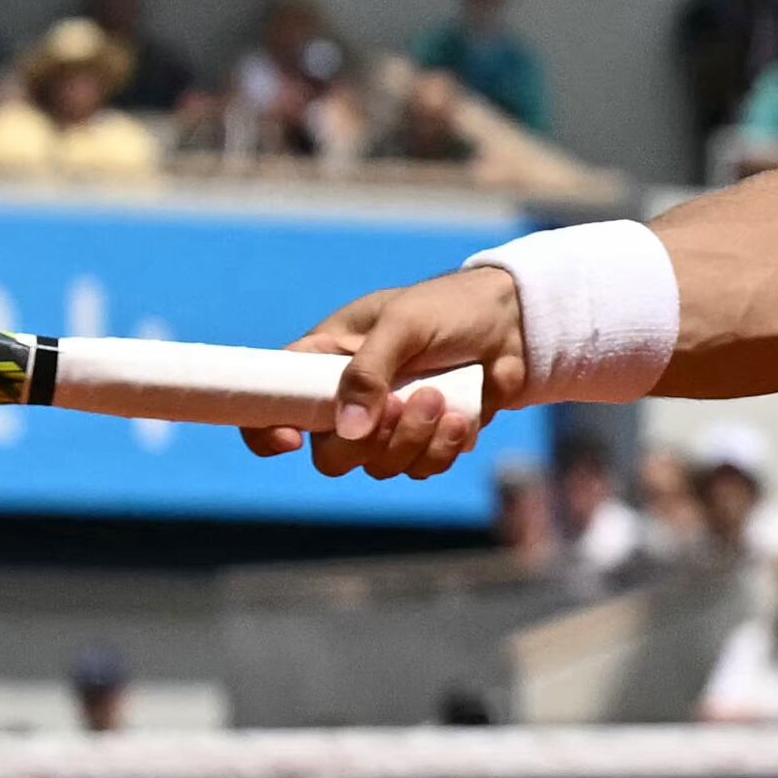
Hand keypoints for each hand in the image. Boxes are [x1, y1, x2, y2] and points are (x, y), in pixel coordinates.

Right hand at [241, 263, 531, 478]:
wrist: (511, 322)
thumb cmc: (446, 308)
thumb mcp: (402, 323)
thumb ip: (369, 371)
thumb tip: (347, 431)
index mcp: (322, 363)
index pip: (269, 405)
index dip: (266, 431)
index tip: (293, 440)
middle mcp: (347, 400)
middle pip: (331, 457)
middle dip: (372, 442)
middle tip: (407, 404)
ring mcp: (386, 426)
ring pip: (380, 467)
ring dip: (416, 442)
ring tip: (443, 399)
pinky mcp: (426, 441)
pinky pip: (422, 468)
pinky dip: (444, 449)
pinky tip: (463, 416)